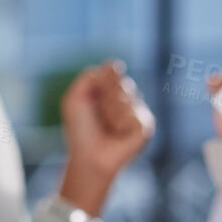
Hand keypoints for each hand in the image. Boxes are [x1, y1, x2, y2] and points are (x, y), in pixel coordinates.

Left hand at [58, 61, 154, 215]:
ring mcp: (137, 112)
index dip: (107, 76)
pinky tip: (119, 134)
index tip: (98, 89)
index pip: (114, 70)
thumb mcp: (75, 100)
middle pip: (122, 82)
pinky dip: (122, 123)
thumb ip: (89, 78)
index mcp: (110, 91)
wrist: (88, 157)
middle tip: (98, 116)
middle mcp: (126, 99)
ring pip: (128, 98)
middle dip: (105, 98)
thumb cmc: (80, 131)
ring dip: (111, 112)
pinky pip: (136, 114)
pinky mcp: (146, 126)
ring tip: (107, 127)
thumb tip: (114, 65)